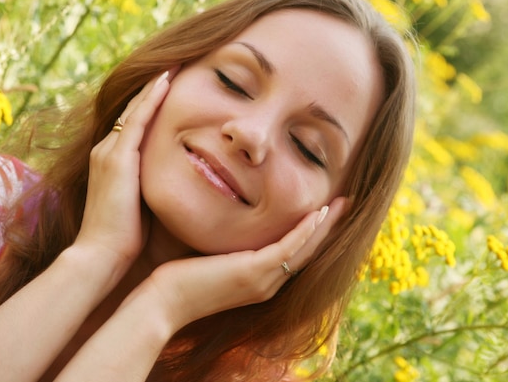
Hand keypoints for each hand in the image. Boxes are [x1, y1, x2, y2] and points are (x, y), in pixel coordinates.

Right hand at [75, 70, 173, 271]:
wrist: (100, 256)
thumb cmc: (123, 238)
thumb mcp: (141, 204)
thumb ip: (153, 185)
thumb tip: (181, 180)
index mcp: (111, 161)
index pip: (134, 123)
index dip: (152, 102)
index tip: (172, 84)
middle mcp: (106, 150)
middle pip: (134, 109)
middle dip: (154, 86)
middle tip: (177, 63)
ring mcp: (110, 152)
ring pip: (136, 108)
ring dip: (156, 84)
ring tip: (175, 63)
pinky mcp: (118, 158)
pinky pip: (138, 120)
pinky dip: (153, 98)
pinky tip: (168, 80)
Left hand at [145, 196, 348, 331]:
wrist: (161, 304)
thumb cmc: (179, 281)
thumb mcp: (210, 260)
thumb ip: (227, 246)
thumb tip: (227, 222)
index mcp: (259, 281)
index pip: (294, 255)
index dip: (313, 234)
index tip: (326, 212)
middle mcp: (267, 283)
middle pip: (308, 252)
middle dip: (329, 228)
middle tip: (346, 204)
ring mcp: (262, 280)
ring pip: (304, 249)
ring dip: (326, 225)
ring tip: (342, 203)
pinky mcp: (252, 272)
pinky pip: (287, 247)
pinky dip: (305, 230)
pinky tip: (319, 213)